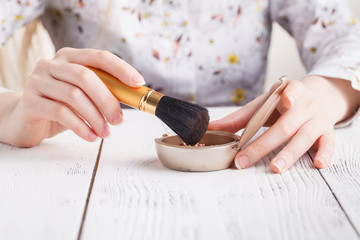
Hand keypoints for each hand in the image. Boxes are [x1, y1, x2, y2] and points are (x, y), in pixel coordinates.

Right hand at [1, 47, 144, 146]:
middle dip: (107, 100)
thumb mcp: (84, 96)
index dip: (121, 68)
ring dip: (95, 117)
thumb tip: (133, 97)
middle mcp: (52, 65)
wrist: (26, 120)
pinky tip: (91, 137)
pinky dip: (80, 127)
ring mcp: (37, 81)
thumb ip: (103, 92)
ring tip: (106, 133)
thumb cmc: (61, 107)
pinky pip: (60, 112)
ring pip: (74, 96)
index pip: (99, 57)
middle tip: (119, 120)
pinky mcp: (30, 101)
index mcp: (69, 57)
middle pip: (85, 76)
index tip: (138, 82)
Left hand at [209, 76, 359, 172]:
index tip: (286, 100)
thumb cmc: (283, 104)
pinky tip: (317, 164)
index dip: (290, 94)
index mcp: (290, 92)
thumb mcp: (263, 105)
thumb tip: (210, 128)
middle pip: (286, 126)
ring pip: (304, 137)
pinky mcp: (327, 133)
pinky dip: (325, 154)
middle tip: (245, 160)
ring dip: (290, 153)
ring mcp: (318, 120)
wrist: (316, 99)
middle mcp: (306, 106)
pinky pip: (329, 144)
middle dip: (264, 144)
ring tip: (276, 167)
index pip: (292, 90)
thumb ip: (239, 118)